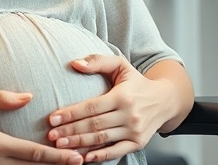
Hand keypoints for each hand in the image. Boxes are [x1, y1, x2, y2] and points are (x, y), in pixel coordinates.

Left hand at [46, 55, 183, 162]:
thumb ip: (97, 61)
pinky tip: (84, 157)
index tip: (53, 119)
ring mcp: (134, 131)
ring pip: (102, 139)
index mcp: (123, 96)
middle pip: (94, 125)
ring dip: (80, 144)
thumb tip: (75, 64)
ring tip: (61, 146)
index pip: (92, 106)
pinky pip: (116, 152)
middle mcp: (130, 115)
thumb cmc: (137, 82)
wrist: (165, 100)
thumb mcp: (120, 65)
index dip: (71, 113)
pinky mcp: (138, 143)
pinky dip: (100, 156)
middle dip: (70, 131)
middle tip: (51, 136)